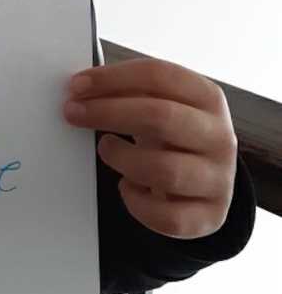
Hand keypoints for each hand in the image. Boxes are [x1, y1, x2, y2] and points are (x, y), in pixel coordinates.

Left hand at [63, 58, 237, 239]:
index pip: (160, 76)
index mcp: (208, 98)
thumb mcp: (159, 103)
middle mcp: (219, 137)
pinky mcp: (209, 216)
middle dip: (107, 112)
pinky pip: (166, 216)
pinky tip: (127, 186)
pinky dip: (136, 202)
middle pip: (160, 117)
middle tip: (73, 113)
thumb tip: (81, 89)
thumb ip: (128, 92)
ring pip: (163, 170)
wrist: (203, 178)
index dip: (113, 78)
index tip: (77, 85)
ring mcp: (218, 179)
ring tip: (106, 149)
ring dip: (121, 158)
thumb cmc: (170, 134)